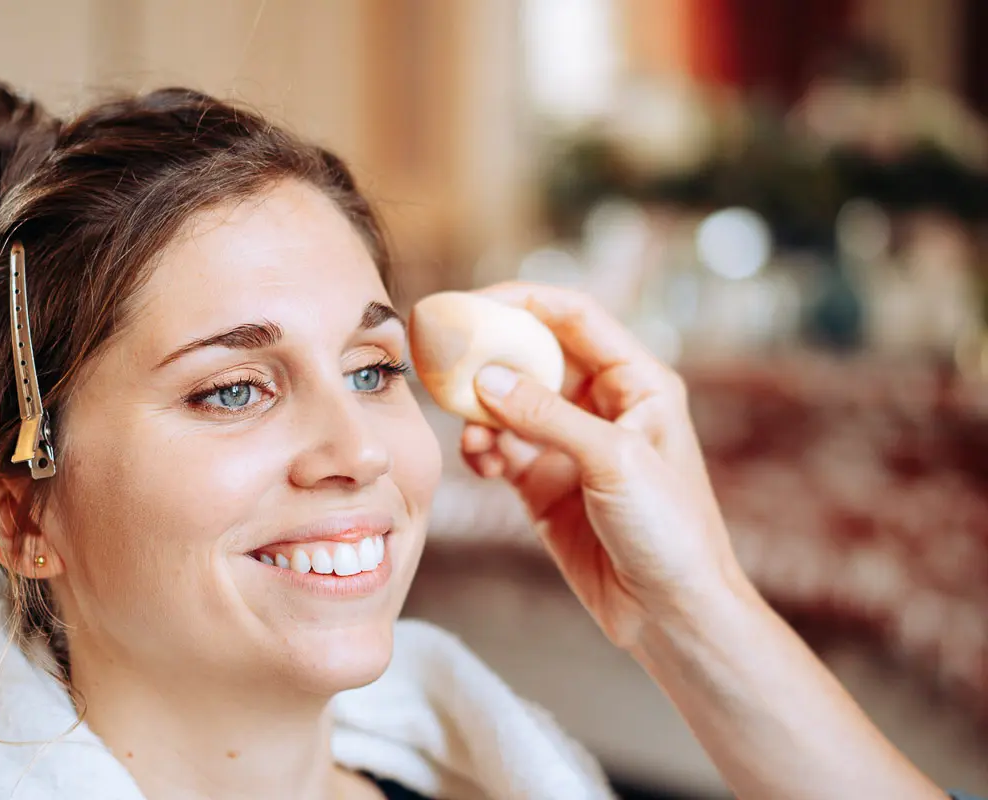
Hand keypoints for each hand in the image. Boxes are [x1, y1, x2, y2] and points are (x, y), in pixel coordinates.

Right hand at [460, 282, 746, 648]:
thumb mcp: (614, 461)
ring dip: (482, 413)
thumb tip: (485, 378)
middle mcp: (603, 405)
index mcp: (637, 382)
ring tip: (473, 437)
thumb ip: (547, 416)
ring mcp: (571, 444)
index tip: (473, 306)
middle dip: (490, 358)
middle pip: (533, 356)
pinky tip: (483, 464)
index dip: (523, 302)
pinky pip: (501, 449)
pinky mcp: (545, 483)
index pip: (574, 317)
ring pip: (509, 405)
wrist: (672, 615)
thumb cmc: (671, 532)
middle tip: (446, 362)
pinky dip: (483, 451)